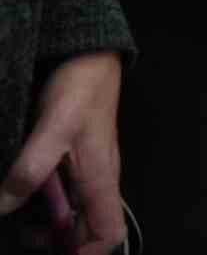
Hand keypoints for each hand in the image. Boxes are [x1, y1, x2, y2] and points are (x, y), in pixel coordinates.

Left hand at [0, 52, 124, 254]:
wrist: (90, 57)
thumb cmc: (80, 92)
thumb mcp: (53, 130)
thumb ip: (30, 171)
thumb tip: (0, 208)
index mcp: (100, 181)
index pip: (109, 234)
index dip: (86, 253)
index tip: (53, 253)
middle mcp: (97, 181)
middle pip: (85, 229)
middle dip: (54, 240)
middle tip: (20, 232)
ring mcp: (85, 169)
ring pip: (70, 211)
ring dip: (43, 220)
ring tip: (13, 209)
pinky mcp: (72, 157)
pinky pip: (60, 191)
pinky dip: (38, 199)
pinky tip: (17, 186)